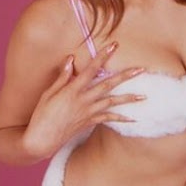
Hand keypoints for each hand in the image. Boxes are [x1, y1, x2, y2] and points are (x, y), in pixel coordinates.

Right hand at [22, 42, 145, 157]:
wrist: (42, 139)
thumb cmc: (42, 115)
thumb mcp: (48, 93)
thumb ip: (62, 76)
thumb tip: (70, 58)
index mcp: (72, 90)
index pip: (91, 69)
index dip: (103, 56)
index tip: (114, 46)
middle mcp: (83, 100)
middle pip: (108, 85)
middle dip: (125, 76)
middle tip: (141, 69)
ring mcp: (88, 112)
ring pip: (112, 102)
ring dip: (129, 98)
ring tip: (144, 96)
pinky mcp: (89, 122)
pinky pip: (108, 119)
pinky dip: (121, 118)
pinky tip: (132, 119)